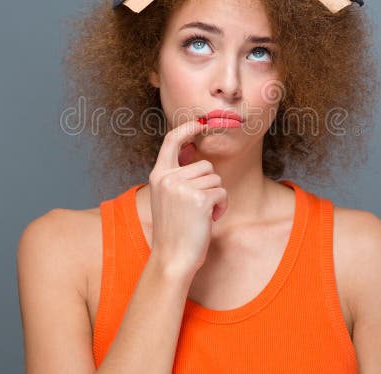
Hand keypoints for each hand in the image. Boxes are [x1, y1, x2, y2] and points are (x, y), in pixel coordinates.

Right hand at [147, 118, 227, 277]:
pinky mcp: (199, 199)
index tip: (200, 122)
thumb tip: (192, 150)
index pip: (172, 141)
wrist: (172, 259)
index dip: (188, 128)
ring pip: (216, 179)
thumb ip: (177, 176)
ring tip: (201, 215)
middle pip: (205, 165)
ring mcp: (182, 188)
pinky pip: (222, 193)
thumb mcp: (168, 198)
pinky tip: (209, 220)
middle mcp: (168, 178)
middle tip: (198, 207)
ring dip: (215, 197)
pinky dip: (221, 207)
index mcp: (158, 175)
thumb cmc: (174, 230)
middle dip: (209, 184)